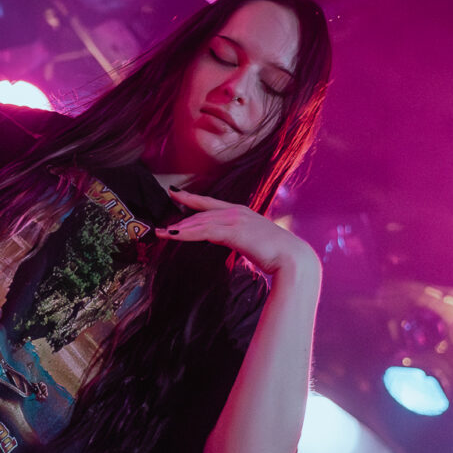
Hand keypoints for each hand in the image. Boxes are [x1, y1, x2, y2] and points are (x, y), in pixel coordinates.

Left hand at [158, 188, 319, 277]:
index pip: (211, 204)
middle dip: (179, 220)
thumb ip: (238, 238)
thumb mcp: (253, 242)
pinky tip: (173, 236)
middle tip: (159, 226)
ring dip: (179, 229)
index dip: (192, 199)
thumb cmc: (277, 255)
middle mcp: (237, 212)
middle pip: (201, 214)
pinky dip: (186, 234)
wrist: (293, 259)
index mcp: (242, 212)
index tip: (175, 193)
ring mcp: (235, 220)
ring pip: (199, 222)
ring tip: (161, 233)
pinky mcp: (233, 231)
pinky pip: (203, 232)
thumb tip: (227, 241)